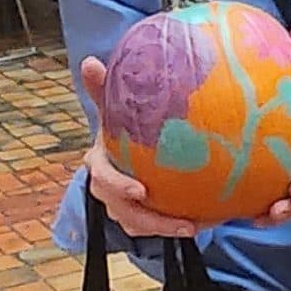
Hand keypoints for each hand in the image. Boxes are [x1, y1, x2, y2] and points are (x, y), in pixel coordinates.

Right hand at [79, 56, 199, 239]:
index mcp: (99, 162)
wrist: (121, 147)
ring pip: (137, 225)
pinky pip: (151, 228)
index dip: (119, 187)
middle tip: (184, 224)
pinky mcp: (135, 216)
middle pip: (122, 211)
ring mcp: (119, 206)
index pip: (104, 179)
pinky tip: (202, 223)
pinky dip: (172, 227)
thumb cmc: (119, 125)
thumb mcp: (113, 108)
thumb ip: (103, 89)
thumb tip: (88, 62)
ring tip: (195, 227)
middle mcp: (105, 189)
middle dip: (150, 220)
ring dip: (165, 229)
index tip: (142, 191)